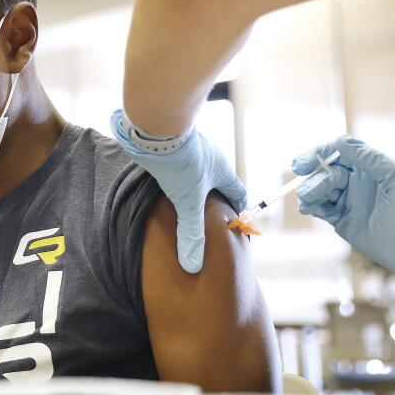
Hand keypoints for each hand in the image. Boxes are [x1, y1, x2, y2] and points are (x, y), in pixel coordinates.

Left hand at [111, 109, 246, 272]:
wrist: (156, 128)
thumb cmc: (180, 163)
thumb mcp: (187, 203)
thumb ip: (191, 234)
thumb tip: (193, 266)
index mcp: (222, 171)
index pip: (237, 194)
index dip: (238, 210)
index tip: (235, 225)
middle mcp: (211, 159)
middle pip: (218, 184)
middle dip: (214, 202)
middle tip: (207, 221)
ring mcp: (192, 151)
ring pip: (198, 174)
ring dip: (194, 189)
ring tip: (184, 208)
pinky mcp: (173, 147)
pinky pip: (179, 166)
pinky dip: (176, 178)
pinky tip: (164, 189)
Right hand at [292, 135, 394, 302]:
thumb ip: (367, 157)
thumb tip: (339, 141)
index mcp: (372, 168)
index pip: (339, 152)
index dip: (319, 154)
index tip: (302, 162)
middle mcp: (359, 182)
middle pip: (326, 171)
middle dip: (314, 177)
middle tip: (309, 191)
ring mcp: (351, 202)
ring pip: (321, 189)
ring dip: (310, 192)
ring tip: (308, 202)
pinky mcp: (345, 222)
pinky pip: (322, 209)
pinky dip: (312, 206)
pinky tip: (309, 208)